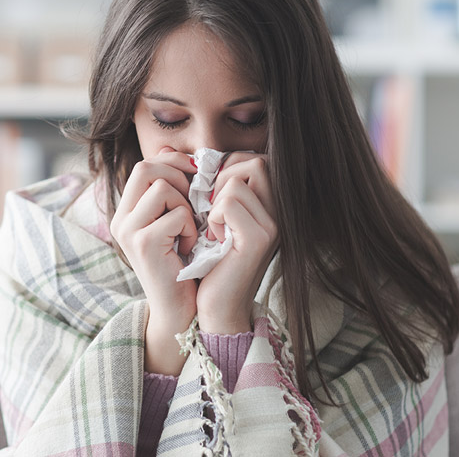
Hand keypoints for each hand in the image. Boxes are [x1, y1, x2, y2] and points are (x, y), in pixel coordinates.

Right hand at [110, 147, 197, 374]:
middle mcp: (121, 219)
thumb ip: (172, 190)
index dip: (173, 163)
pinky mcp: (143, 244)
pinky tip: (189, 247)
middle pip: (148, 167)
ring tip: (189, 230)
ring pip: (163, 188)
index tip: (196, 176)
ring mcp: (128, 231)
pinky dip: (191, 228)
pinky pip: (177, 214)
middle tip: (195, 203)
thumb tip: (172, 150)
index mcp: (127, 211)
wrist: (180, 310)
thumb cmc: (184, 264)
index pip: (145, 164)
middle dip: (180, 178)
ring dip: (186, 206)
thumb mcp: (175, 221)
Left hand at [196, 152, 278, 333]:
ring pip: (237, 181)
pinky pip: (229, 203)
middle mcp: (279, 213)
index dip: (227, 168)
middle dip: (222, 178)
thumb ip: (212, 187)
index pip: (254, 159)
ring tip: (214, 228)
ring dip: (215, 202)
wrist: (215, 306)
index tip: (211, 196)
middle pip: (254, 162)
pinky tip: (215, 239)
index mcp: (271, 205)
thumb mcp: (213, 217)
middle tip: (211, 208)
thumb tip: (179, 153)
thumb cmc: (209, 261)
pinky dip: (214, 217)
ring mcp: (273, 225)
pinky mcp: (259, 239)